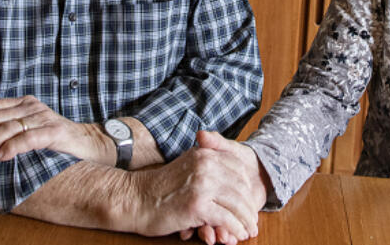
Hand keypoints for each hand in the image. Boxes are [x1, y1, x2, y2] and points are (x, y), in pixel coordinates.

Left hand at [0, 95, 108, 163]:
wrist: (91, 143)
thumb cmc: (57, 140)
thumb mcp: (32, 129)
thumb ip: (12, 129)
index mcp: (25, 104)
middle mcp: (33, 107)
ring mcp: (44, 119)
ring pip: (9, 127)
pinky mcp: (55, 132)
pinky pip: (29, 138)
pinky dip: (12, 146)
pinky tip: (0, 155)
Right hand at [127, 131, 262, 243]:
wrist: (136, 199)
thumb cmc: (160, 187)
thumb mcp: (186, 165)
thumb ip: (206, 163)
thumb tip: (231, 173)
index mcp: (204, 154)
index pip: (238, 169)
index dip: (248, 188)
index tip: (251, 202)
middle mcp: (206, 166)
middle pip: (241, 187)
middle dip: (249, 207)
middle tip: (253, 221)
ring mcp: (202, 184)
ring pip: (237, 203)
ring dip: (246, 220)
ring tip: (249, 230)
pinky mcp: (197, 205)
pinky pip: (225, 218)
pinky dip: (234, 229)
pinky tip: (237, 235)